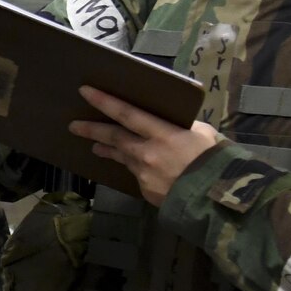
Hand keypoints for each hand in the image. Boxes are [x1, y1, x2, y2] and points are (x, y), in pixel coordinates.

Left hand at [70, 86, 221, 206]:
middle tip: (74, 126)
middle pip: (113, 137)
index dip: (104, 102)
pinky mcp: (146, 190)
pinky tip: (138, 168)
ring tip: (96, 147)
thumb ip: (182, 128)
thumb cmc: (215, 161)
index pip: (126, 114)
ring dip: (107, 150)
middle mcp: (147, 153)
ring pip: (121, 157)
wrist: (216, 199)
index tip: (85, 92)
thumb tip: (173, 126)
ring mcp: (144, 174)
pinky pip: (137, 176)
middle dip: (92, 130)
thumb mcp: (203, 135)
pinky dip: (136, 169)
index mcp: (162, 134)